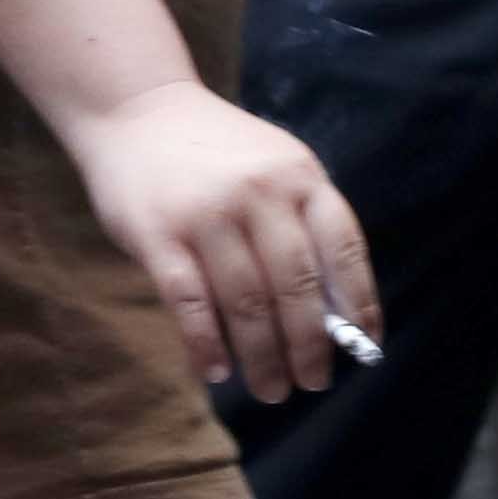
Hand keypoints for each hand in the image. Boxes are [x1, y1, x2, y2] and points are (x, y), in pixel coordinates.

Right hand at [63, 77, 379, 405]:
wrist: (133, 108)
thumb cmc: (213, 152)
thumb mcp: (273, 167)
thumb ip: (302, 225)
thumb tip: (335, 316)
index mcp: (297, 175)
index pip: (343, 249)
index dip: (360, 304)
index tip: (364, 348)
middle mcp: (257, 192)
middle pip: (296, 287)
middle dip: (309, 347)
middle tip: (312, 383)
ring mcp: (206, 212)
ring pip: (246, 303)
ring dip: (263, 357)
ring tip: (270, 389)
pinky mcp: (158, 233)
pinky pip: (189, 302)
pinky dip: (206, 344)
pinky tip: (216, 370)